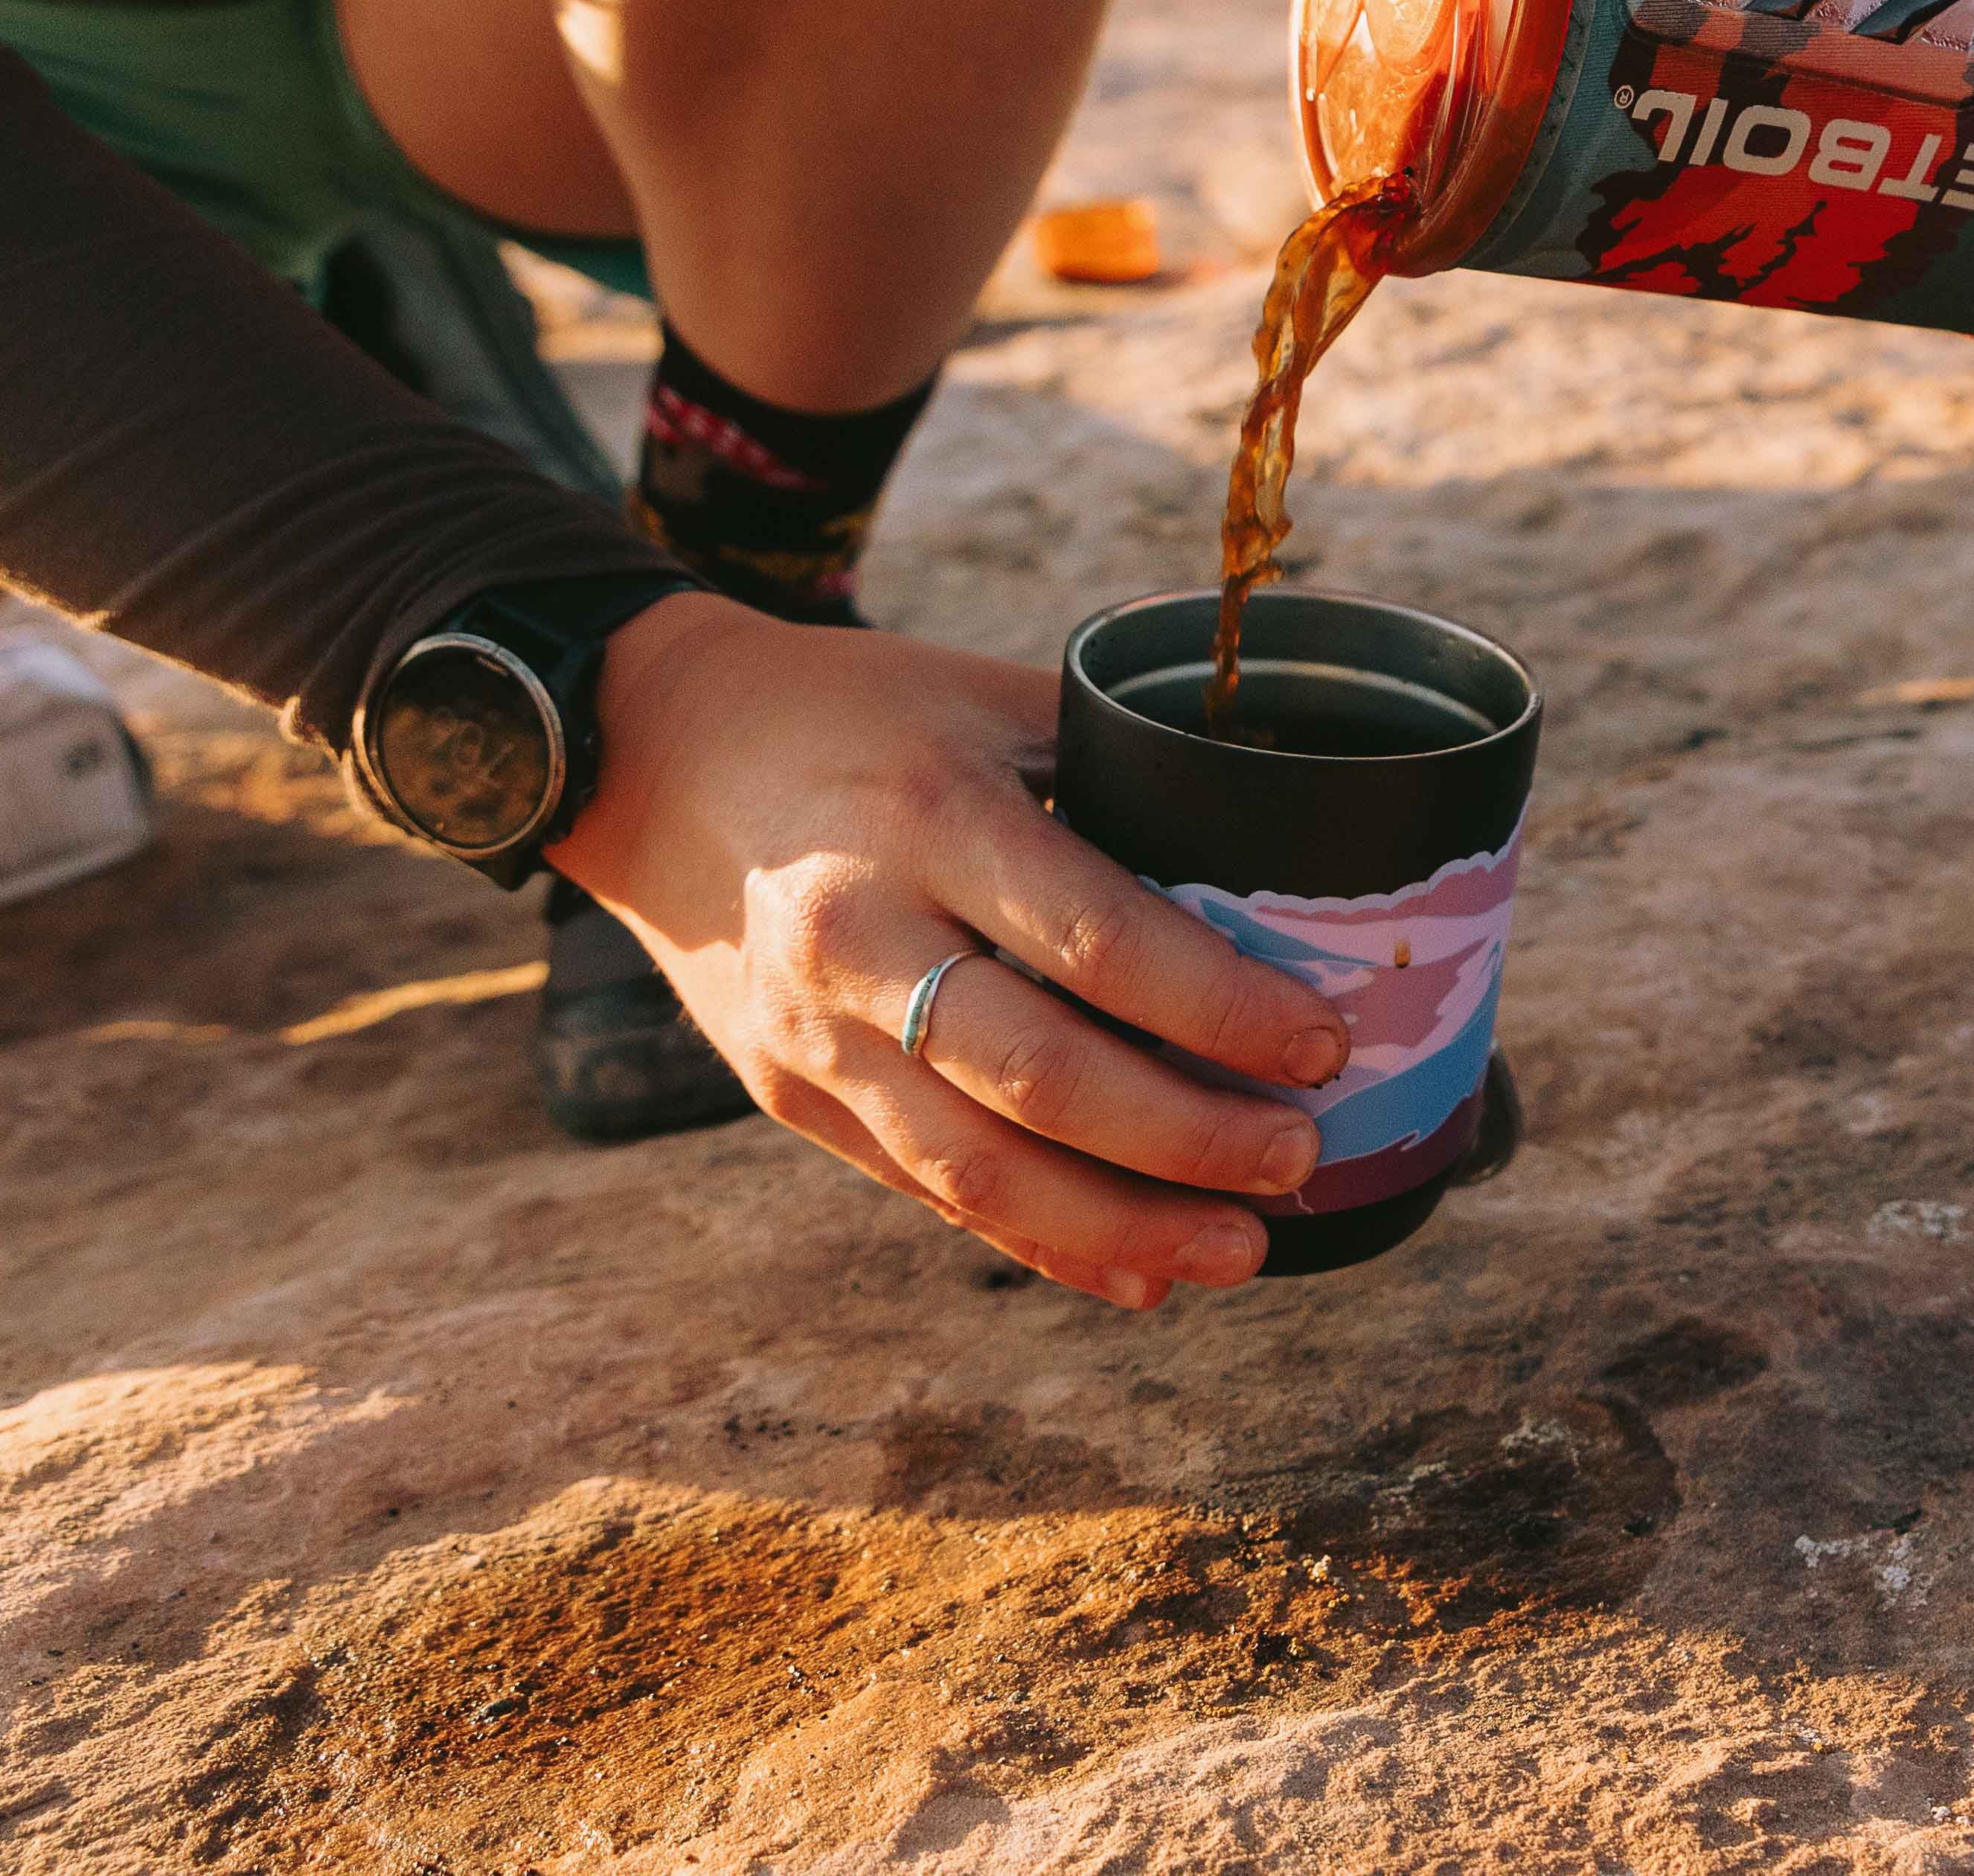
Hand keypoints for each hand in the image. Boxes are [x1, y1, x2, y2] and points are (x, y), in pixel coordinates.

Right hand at [545, 594, 1348, 1310]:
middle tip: (1300, 1157)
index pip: (1095, 939)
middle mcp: (860, 937)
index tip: (1321, 1045)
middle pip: (1042, 1079)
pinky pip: (927, 1191)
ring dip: (1123, 1227)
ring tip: (1242, 1249)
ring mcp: (814, 1033)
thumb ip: (1117, 771)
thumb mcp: (986, 700)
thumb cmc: (855, 713)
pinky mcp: (788, 1096)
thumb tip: (1284, 848)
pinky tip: (1137, 1273)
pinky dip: (1039, 1244)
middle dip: (1188, 1140)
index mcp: (930, 816)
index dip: (1219, 1009)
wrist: (652, 755)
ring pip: (979, 1171)